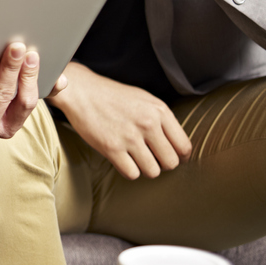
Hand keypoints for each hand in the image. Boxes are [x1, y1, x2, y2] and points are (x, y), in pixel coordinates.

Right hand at [48, 62, 191, 179]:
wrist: (81, 90)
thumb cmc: (112, 96)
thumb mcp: (144, 99)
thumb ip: (162, 120)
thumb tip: (177, 145)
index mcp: (159, 110)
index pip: (183, 147)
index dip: (179, 157)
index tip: (170, 157)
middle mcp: (148, 123)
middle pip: (171, 163)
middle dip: (161, 163)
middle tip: (150, 157)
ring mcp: (130, 136)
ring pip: (153, 171)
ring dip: (144, 168)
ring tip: (134, 157)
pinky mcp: (112, 148)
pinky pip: (132, 174)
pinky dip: (128, 170)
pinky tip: (121, 158)